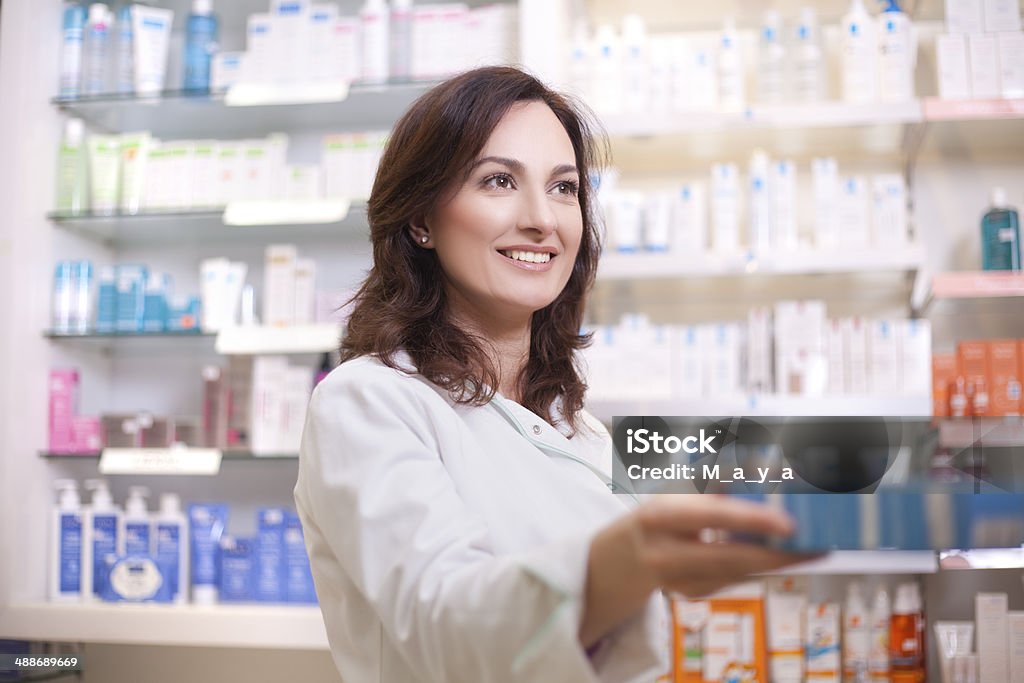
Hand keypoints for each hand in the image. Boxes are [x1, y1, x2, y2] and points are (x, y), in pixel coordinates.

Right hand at [627, 494, 817, 597]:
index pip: (712, 516)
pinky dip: (759, 568)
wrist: (617, 560)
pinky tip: (782, 558)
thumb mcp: (676, 490)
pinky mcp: (689, 595)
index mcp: (661, 515)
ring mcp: (676, 581)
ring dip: (777, 562)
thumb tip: (769, 464)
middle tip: (818, 546)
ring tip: (813, 549)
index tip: (790, 524)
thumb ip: (718, 479)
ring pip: (738, 573)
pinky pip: (732, 580)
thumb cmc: (656, 514)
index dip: (753, 520)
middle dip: (779, 554)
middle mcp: (665, 553)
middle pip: (732, 557)